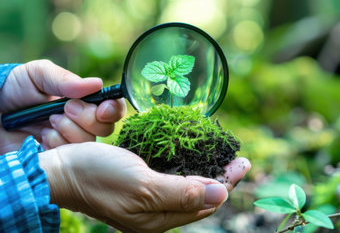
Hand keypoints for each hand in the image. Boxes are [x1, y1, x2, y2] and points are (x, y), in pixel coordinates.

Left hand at [0, 60, 125, 152]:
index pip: (111, 108)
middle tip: (65, 108)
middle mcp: (80, 124)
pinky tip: (41, 139)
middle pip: (105, 128)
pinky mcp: (56, 160)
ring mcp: (68, 143)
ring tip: (48, 122)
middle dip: (88, 118)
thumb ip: (64, 79)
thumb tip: (96, 84)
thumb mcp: (37, 75)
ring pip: (88, 144)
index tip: (104, 108)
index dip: (113, 109)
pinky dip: (57, 145)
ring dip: (70, 131)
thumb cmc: (13, 89)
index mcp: (82, 102)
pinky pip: (70, 159)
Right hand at [39, 142, 250, 232]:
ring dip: (205, 171)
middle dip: (221, 178)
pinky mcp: (139, 186)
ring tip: (220, 155)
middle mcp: (157, 212)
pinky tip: (190, 155)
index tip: (243, 163)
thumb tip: (222, 194)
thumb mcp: (143, 186)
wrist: (61, 171)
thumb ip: (182, 192)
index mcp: (160, 218)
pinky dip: (185, 167)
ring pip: (187, 188)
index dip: (227, 183)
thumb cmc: (99, 177)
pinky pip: (170, 179)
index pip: (206, 202)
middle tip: (237, 158)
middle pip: (199, 196)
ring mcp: (147, 200)